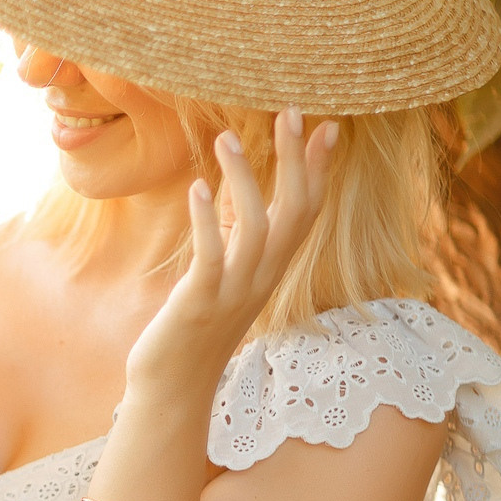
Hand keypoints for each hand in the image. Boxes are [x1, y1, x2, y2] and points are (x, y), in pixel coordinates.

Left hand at [126, 109, 337, 403]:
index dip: (318, 170)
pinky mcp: (200, 303)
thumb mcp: (220, 278)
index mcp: (270, 270)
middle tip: (290, 112)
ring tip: (226, 138)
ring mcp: (234, 292)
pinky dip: (206, 220)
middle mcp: (262, 279)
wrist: (173, 388)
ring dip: (244, 180)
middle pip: (294, 212)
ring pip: (256, 229)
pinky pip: (213, 257)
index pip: (308, 213)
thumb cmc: (192, 329)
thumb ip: (232, 241)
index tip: (327, 126)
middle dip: (295, 160)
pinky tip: (196, 187)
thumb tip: (231, 198)